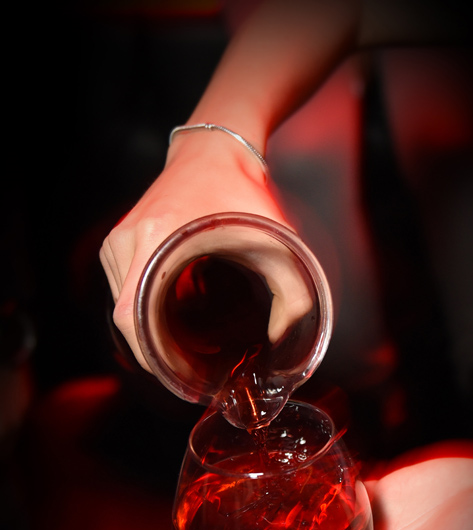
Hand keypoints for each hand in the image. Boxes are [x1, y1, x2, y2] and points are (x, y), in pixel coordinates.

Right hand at [99, 132, 311, 369]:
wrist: (213, 151)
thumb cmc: (242, 193)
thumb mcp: (275, 241)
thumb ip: (292, 291)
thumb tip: (283, 334)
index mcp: (157, 239)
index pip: (131, 318)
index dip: (151, 355)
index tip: (179, 373)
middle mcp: (128, 240)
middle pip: (126, 320)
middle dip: (155, 352)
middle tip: (189, 369)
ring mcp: (118, 240)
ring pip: (122, 308)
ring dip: (147, 333)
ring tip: (181, 349)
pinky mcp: (118, 241)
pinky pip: (122, 291)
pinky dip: (142, 312)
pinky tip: (169, 322)